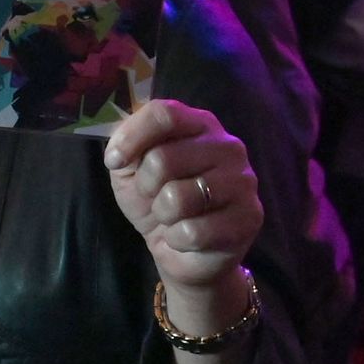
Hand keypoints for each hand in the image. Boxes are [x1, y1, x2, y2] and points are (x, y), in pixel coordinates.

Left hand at [104, 99, 261, 300]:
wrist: (182, 249)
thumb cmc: (158, 200)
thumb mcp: (131, 168)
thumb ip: (125, 146)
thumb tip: (118, 153)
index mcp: (200, 125)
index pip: (164, 114)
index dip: (131, 137)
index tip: (114, 161)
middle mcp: (228, 146)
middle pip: (164, 158)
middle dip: (145, 186)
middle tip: (154, 196)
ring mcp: (243, 181)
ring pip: (178, 197)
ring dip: (162, 214)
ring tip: (172, 216)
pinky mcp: (250, 218)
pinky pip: (193, 231)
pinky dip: (177, 238)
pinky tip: (187, 236)